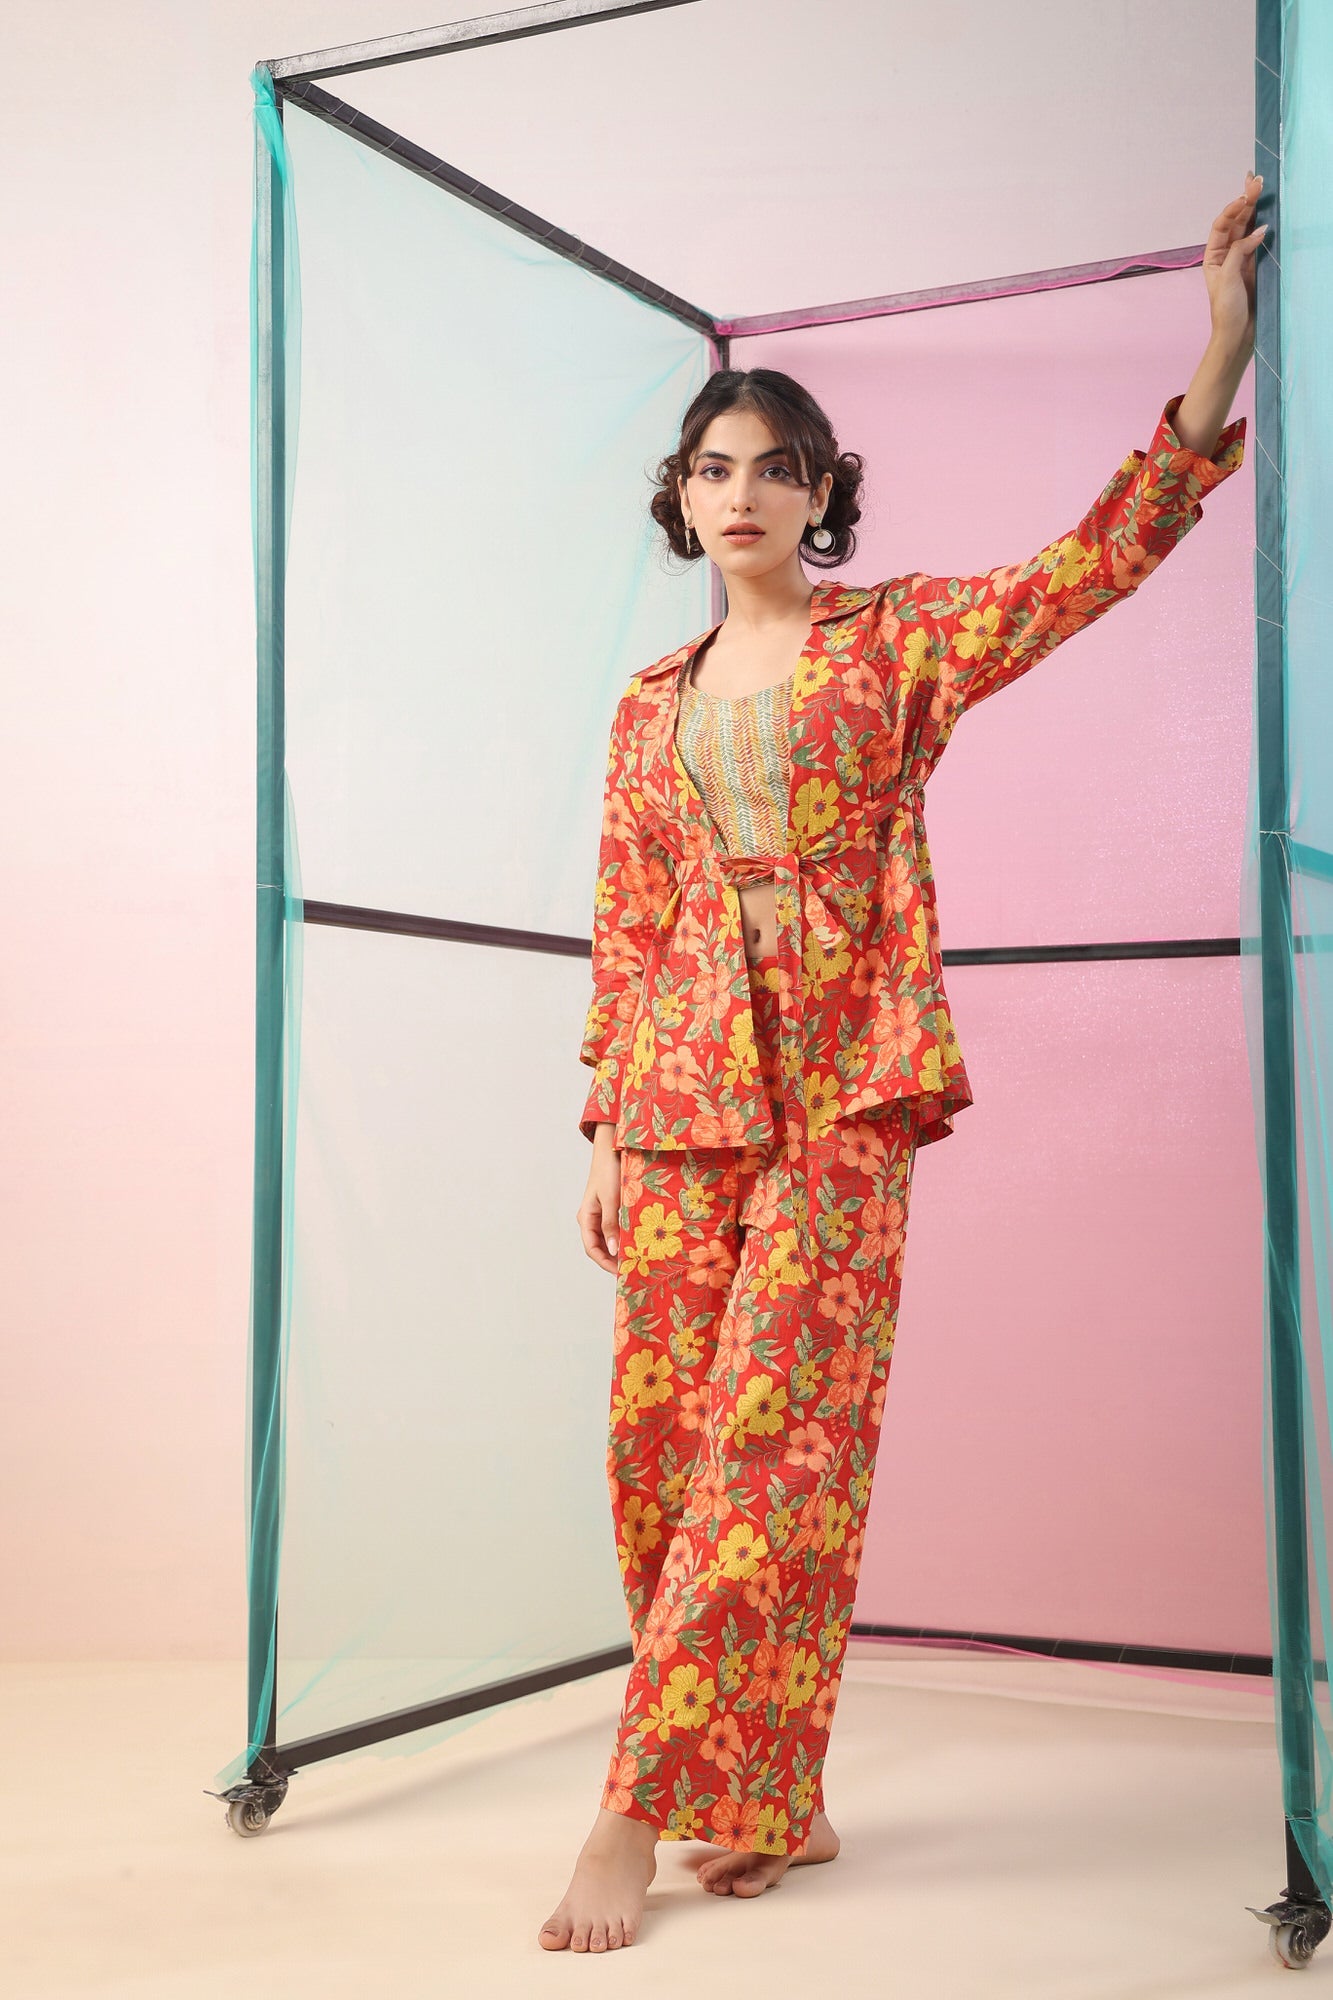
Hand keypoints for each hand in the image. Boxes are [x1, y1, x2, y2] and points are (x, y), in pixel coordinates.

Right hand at [577, 1144, 622, 1273]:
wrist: (612, 1149)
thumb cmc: (609, 1171)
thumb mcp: (611, 1200)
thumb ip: (611, 1225)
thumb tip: (613, 1251)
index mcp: (586, 1217)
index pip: (592, 1249)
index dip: (605, 1263)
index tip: (621, 1272)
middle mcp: (591, 1218)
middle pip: (599, 1246)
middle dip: (613, 1259)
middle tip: (632, 1268)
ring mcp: (600, 1213)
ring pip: (608, 1238)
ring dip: (619, 1248)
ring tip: (635, 1257)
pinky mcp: (610, 1207)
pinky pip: (615, 1227)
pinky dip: (624, 1235)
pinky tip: (636, 1239)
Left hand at [1202, 170, 1265, 357]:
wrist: (1237, 334)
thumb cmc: (1226, 309)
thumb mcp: (1228, 277)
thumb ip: (1240, 251)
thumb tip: (1259, 230)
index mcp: (1213, 256)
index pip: (1222, 226)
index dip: (1232, 209)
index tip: (1245, 197)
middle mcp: (1226, 254)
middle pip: (1236, 222)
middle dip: (1246, 201)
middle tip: (1258, 180)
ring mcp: (1242, 259)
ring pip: (1249, 228)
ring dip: (1255, 209)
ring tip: (1262, 187)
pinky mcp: (1255, 265)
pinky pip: (1259, 241)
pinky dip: (1264, 227)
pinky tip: (1269, 214)